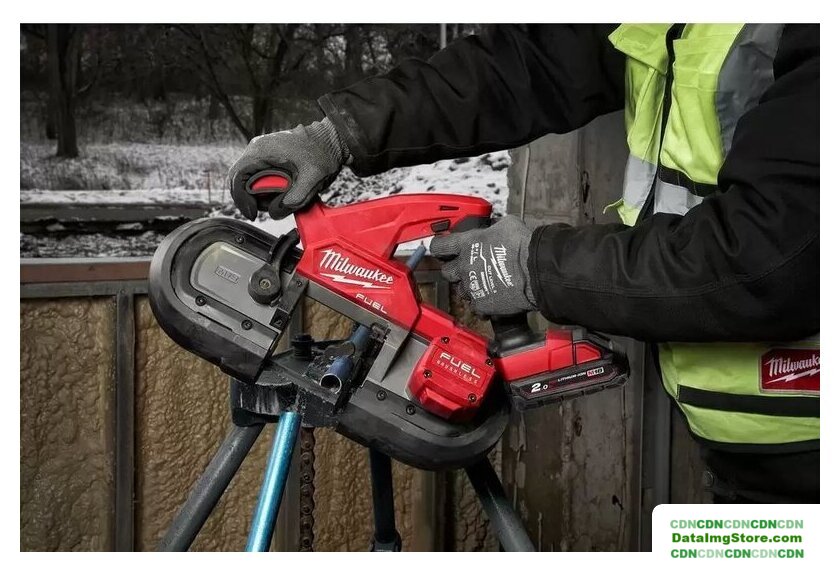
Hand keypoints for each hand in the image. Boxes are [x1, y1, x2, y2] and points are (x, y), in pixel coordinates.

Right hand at [227, 118, 348, 219]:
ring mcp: (260, 150)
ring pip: (247, 178)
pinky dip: (263, 187)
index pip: (237, 177)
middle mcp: (256, 148)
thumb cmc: (323, 153)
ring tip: (278, 199)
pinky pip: (256, 174)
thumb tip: (276, 212)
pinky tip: (279, 192)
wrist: (331, 139)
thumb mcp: (313, 178)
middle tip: (269, 207)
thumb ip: (296, 197)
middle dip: (250, 198)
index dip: (241, 198)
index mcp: (262, 151)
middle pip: (239, 179)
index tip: (253, 214)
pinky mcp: (266, 155)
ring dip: (258, 194)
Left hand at [429, 216, 536, 315]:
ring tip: (484, 284)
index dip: (440, 247)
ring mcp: (472, 287)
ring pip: (461, 290)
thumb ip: (494, 227)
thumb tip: (495, 228)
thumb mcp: (507, 224)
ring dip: (469, 287)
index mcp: (468, 244)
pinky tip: (492, 298)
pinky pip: (475, 307)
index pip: (440, 246)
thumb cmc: (524, 246)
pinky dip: (482, 304)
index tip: (443, 249)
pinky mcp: (481, 304)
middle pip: (447, 271)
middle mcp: (465, 266)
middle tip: (467, 268)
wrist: (536, 271)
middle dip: (455, 270)